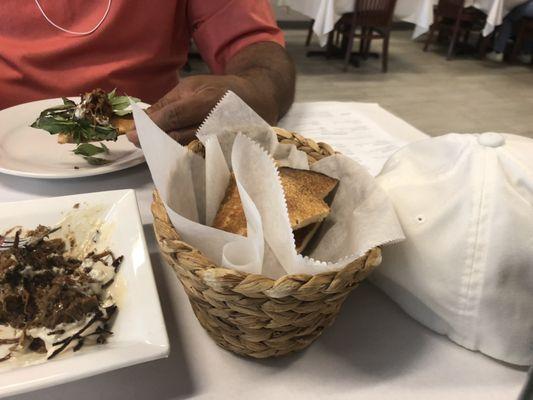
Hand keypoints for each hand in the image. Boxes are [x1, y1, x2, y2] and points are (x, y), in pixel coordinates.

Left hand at [127, 74, 262, 145]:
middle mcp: (217, 123)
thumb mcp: (193, 86)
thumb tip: (143, 119)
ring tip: (152, 149)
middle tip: (138, 143)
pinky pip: (199, 159)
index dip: (153, 125)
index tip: (133, 134)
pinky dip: (182, 158)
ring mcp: (224, 140)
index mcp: (208, 101)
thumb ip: (168, 103)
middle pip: (179, 136)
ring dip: (166, 151)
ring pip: (187, 151)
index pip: (175, 115)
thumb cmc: (220, 90)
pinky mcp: (227, 153)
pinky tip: (171, 156)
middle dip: (155, 141)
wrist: (256, 101)